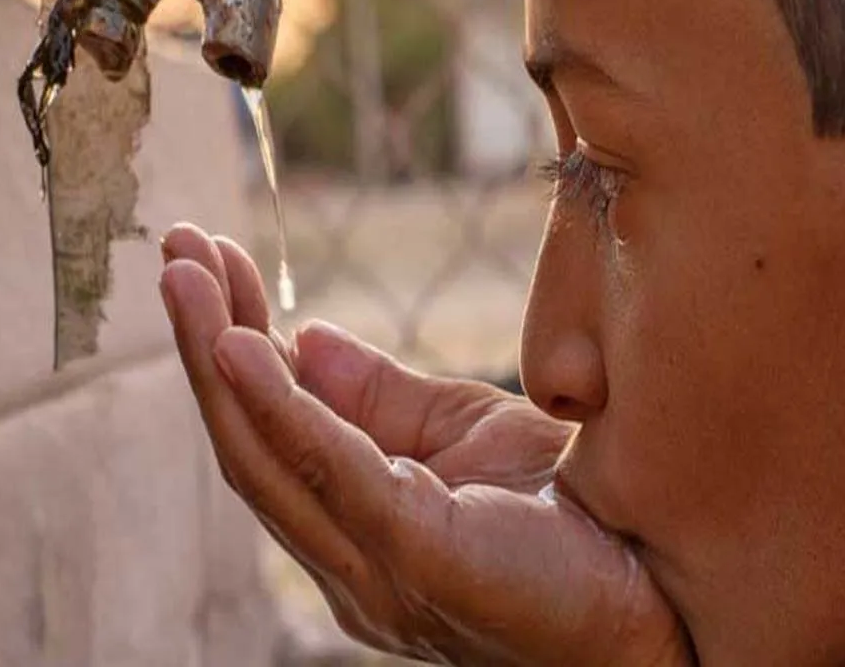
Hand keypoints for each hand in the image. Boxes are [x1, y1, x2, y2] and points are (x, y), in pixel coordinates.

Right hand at [159, 223, 691, 665]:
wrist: (669, 592)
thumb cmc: (572, 519)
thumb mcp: (463, 431)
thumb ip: (378, 396)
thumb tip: (304, 337)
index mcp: (358, 521)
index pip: (272, 426)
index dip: (229, 343)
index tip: (205, 264)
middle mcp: (348, 556)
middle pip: (251, 441)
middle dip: (206, 341)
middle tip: (175, 251)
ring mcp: (378, 569)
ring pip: (270, 457)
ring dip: (219, 361)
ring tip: (188, 277)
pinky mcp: (423, 562)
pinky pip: (336, 475)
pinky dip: (283, 410)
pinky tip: (243, 348)